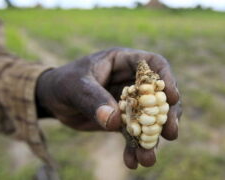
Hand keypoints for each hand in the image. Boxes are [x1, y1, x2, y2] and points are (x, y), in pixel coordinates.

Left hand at [36, 47, 181, 167]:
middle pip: (159, 95)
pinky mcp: (123, 120)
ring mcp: (129, 101)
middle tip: (171, 134)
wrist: (52, 99)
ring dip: (152, 139)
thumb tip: (115, 122)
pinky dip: (134, 148)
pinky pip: (134, 134)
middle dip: (167, 115)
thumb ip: (93, 100)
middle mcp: (131, 81)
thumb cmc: (63, 83)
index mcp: (123, 62)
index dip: (167, 79)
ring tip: (148, 159)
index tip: (173, 97)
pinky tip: (132, 162)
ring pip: (150, 118)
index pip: (154, 64)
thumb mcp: (75, 87)